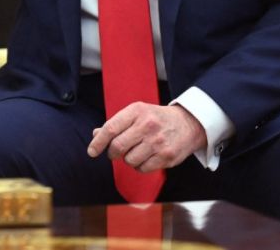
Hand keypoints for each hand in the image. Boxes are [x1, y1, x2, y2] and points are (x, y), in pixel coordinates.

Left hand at [87, 103, 206, 172]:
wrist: (188, 123)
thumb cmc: (156, 119)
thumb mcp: (136, 114)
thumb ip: (116, 124)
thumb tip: (95, 135)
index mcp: (136, 111)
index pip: (111, 128)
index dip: (98, 142)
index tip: (91, 152)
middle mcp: (147, 125)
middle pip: (118, 146)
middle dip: (112, 153)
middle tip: (114, 153)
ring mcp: (158, 141)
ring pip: (129, 160)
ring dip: (128, 160)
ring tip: (136, 152)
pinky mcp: (166, 156)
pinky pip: (142, 169)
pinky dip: (139, 166)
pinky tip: (146, 157)